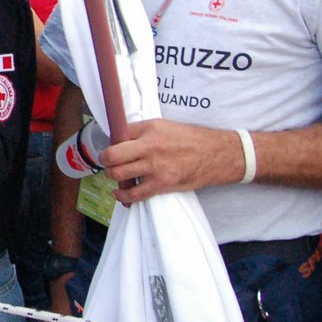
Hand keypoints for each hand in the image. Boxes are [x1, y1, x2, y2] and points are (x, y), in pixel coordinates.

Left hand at [100, 118, 243, 203]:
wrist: (215, 154)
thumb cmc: (189, 138)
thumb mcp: (163, 125)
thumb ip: (140, 131)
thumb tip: (118, 138)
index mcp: (149, 129)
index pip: (118, 134)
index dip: (110, 142)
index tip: (109, 148)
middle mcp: (149, 147)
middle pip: (112, 156)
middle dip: (105, 160)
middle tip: (108, 162)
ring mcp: (155, 167)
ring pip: (118, 174)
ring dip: (112, 176)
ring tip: (116, 175)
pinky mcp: (162, 184)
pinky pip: (134, 194)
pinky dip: (123, 196)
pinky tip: (119, 194)